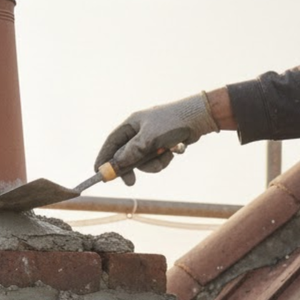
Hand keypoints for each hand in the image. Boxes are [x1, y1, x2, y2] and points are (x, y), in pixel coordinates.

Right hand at [96, 92, 218, 184]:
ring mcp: (150, 140)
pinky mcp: (161, 146)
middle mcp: (139, 131)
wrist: (201, 117)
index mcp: (132, 124)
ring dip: (153, 164)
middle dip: (130, 168)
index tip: (99, 172)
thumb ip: (131, 152)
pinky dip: (163, 161)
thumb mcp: (149, 138)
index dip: (104, 157)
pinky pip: (155, 161)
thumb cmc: (173, 122)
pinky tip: (173, 152)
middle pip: (125, 156)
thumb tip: (116, 164)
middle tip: (130, 182)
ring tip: (165, 155)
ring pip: (142, 162)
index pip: (111, 142)